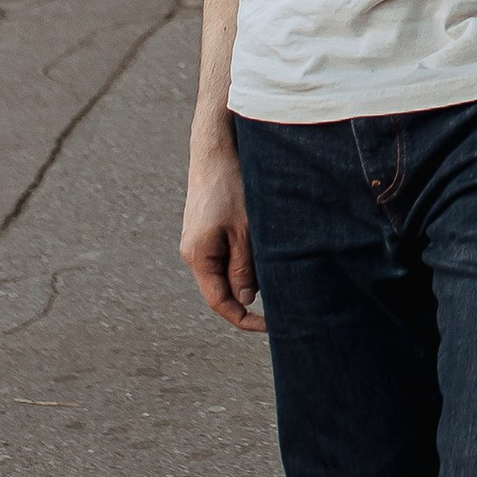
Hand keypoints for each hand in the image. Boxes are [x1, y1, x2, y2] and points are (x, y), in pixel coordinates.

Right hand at [181, 126, 265, 332]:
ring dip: (249, 272)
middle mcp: (193, 252)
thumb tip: (246, 300)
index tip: (270, 326)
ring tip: (273, 260)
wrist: (216, 150)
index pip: (219, 302)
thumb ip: (244, 268)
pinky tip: (262, 245)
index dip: (243, 319)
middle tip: (282, 293)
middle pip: (223, 287)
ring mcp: (199, 240)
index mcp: (198, 256)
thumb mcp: (244, 231)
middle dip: (250, 293)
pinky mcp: (207, 229)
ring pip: (226, 270)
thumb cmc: (231, 187)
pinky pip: (226, 253)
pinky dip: (245, 256)